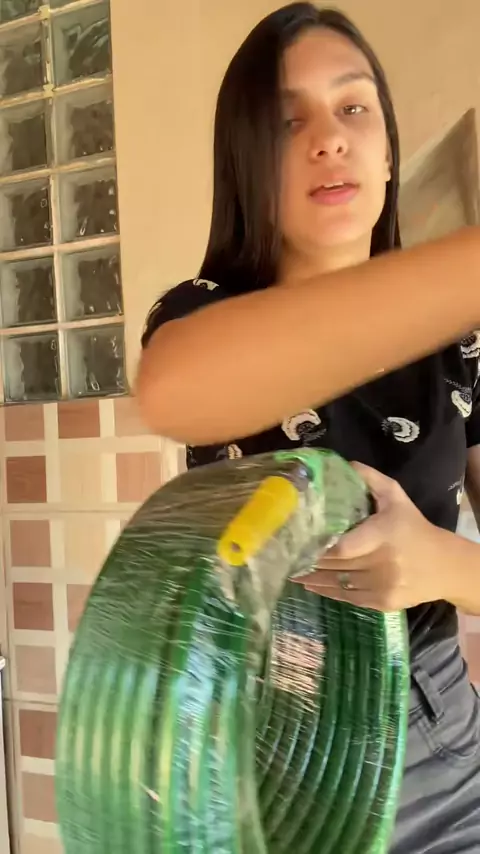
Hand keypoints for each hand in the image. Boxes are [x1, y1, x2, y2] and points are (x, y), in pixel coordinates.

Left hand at [295, 462, 449, 610]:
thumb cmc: (414, 527)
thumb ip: (371, 479)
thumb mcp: (396, 497)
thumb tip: (344, 464)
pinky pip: (348, 598)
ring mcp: (383, 587)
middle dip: (309, 561)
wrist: (445, 566)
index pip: (343, 547)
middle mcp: (382, 564)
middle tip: (285, 555)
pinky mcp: (382, 604)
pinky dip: (327, 592)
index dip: (319, 547)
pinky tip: (310, 584)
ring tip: (290, 571)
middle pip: (336, 565)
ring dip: (312, 579)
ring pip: (338, 584)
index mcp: (383, 536)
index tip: (298, 541)